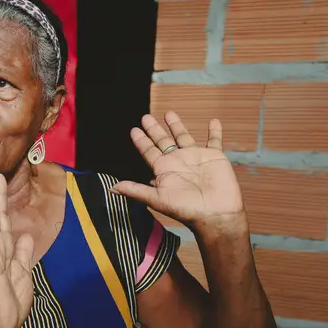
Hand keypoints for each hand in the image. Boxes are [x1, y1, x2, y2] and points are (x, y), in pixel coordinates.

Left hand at [112, 112, 246, 232]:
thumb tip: (112, 188)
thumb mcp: (157, 199)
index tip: (134, 130)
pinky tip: (214, 121)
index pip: (148, 151)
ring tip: (168, 113)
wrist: (215, 213)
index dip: (141, 141)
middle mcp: (178, 161)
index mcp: (164, 169)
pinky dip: (215, 132)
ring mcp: (195, 157)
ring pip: (184, 137)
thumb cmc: (186, 209)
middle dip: (154, 129)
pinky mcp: (214, 156)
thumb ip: (136, 190)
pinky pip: (214, 141)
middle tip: (145, 117)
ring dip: (177, 126)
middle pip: (163, 141)